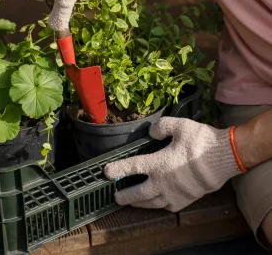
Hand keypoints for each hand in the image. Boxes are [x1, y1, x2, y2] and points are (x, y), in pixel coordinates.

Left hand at [104, 117, 242, 211]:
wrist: (225, 158)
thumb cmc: (201, 141)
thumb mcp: (180, 126)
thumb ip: (161, 127)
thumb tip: (151, 132)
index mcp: (159, 163)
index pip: (132, 167)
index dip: (117, 169)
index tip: (105, 172)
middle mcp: (163, 182)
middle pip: (138, 194)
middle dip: (124, 196)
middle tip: (116, 197)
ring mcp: (175, 194)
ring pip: (152, 203)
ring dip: (139, 204)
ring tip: (131, 202)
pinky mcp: (186, 200)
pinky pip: (168, 206)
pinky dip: (159, 206)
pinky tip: (158, 202)